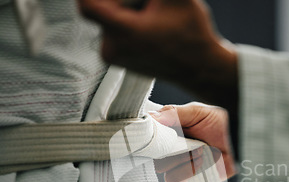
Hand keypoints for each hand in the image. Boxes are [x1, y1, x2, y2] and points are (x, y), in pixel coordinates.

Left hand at [78, 0, 237, 108]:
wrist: (200, 68)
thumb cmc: (192, 34)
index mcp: (125, 32)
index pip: (87, 3)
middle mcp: (112, 48)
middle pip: (101, 6)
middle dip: (125, 0)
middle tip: (150, 5)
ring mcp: (113, 56)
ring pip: (107, 18)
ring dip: (127, 9)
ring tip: (152, 16)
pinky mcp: (116, 59)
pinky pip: (112, 31)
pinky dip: (127, 22)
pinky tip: (150, 27)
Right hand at [153, 103, 235, 181]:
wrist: (239, 137)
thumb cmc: (219, 123)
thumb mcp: (196, 111)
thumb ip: (173, 112)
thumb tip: (152, 116)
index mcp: (169, 134)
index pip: (149, 140)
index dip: (151, 139)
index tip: (159, 134)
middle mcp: (172, 151)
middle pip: (153, 157)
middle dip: (168, 151)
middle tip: (187, 142)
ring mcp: (180, 166)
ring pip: (163, 170)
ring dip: (181, 160)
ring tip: (200, 151)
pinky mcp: (190, 179)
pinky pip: (176, 181)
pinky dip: (188, 171)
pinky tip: (203, 161)